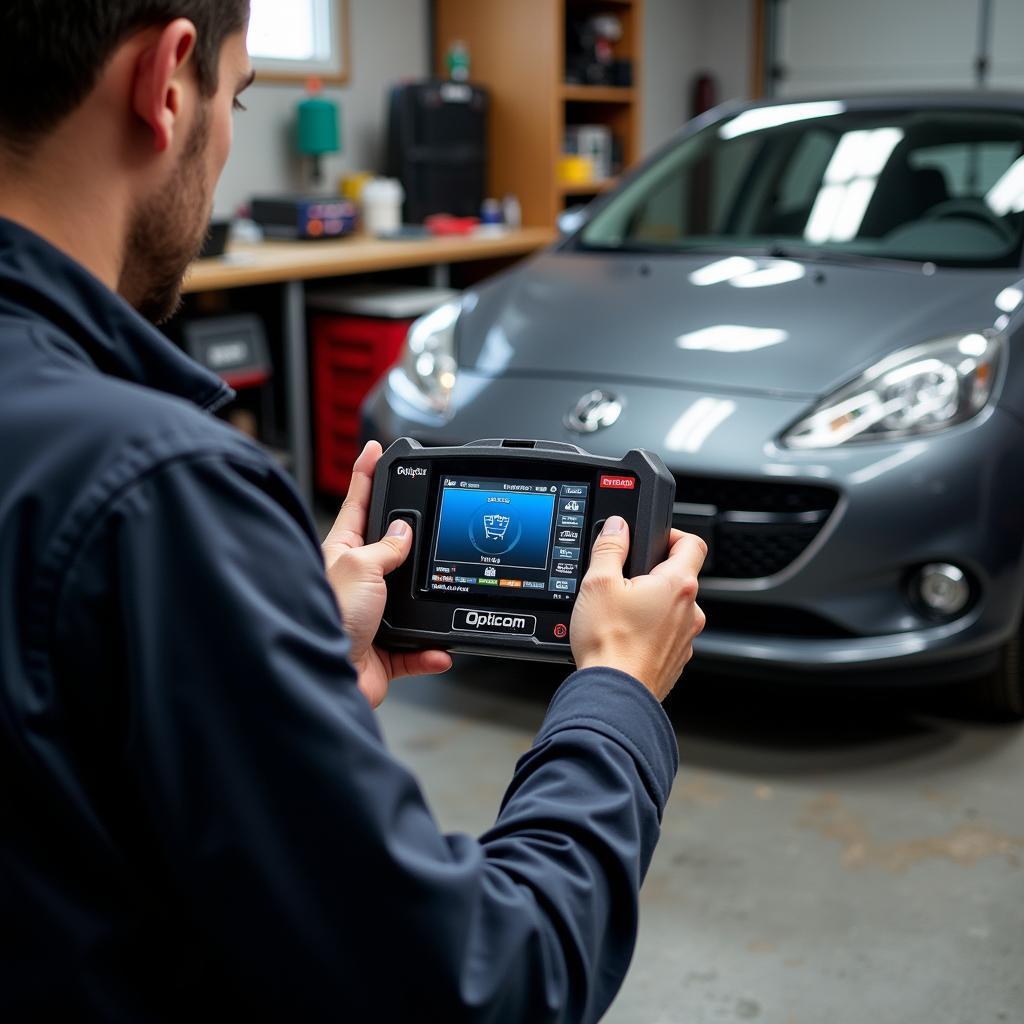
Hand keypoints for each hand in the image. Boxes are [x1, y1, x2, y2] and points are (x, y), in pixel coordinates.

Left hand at [322, 441, 451, 707]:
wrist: (321, 676)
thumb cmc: (328, 616)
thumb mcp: (360, 566)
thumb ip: (386, 547)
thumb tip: (405, 531)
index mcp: (343, 552)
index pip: (358, 504)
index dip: (367, 474)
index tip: (375, 448)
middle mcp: (357, 581)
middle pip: (389, 550)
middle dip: (411, 541)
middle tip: (429, 522)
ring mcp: (371, 616)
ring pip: (410, 601)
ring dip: (427, 605)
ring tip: (438, 596)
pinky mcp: (384, 650)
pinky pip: (416, 648)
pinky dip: (429, 651)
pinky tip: (437, 650)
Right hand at [570, 518, 706, 701]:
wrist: (614, 696)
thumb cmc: (609, 644)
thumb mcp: (598, 583)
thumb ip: (610, 548)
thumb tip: (617, 527)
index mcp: (678, 585)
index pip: (693, 543)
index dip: (673, 535)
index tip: (653, 539)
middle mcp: (691, 611)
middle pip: (679, 578)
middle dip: (652, 575)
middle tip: (623, 582)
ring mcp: (686, 638)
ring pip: (672, 609)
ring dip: (651, 606)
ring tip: (619, 615)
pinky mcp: (675, 660)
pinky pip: (666, 635)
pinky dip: (649, 632)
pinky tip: (624, 638)